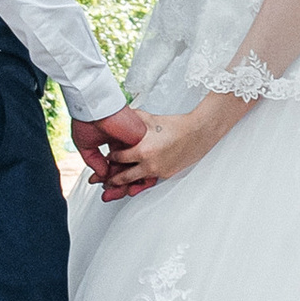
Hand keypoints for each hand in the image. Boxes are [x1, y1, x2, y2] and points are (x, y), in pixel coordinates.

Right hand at [69, 104, 147, 184]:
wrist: (92, 105)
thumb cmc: (88, 118)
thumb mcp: (88, 145)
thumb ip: (95, 162)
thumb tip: (104, 175)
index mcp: (117, 142)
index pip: (118, 165)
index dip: (110, 178)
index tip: (104, 186)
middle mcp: (127, 144)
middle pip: (127, 170)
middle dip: (116, 185)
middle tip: (107, 193)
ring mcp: (135, 143)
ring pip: (134, 169)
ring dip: (123, 183)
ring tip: (112, 192)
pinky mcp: (140, 141)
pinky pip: (139, 164)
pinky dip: (130, 175)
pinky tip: (120, 183)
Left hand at [100, 103, 224, 198]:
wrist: (198, 133)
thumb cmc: (176, 125)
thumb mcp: (150, 119)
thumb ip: (132, 118)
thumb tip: (118, 112)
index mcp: (142, 150)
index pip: (117, 158)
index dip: (110, 158)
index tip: (107, 157)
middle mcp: (149, 164)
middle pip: (123, 177)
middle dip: (111, 179)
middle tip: (101, 180)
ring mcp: (158, 172)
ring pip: (135, 183)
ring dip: (123, 186)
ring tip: (113, 188)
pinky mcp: (166, 175)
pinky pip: (148, 182)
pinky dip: (139, 183)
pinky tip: (133, 184)